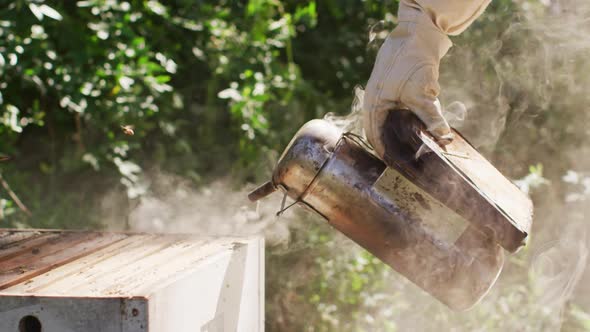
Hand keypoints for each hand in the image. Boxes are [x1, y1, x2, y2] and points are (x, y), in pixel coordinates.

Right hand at [363, 11, 453, 158]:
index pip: (376, 138)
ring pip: (396, 125)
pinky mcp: (400, 95)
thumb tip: (443, 137)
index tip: (400, 168)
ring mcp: (388, 99)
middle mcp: (378, 105)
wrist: (417, 34)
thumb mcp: (421, 93)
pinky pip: (405, 115)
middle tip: (414, 164)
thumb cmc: (410, 62)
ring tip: (421, 153)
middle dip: (399, 148)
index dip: (387, 154)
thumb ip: (431, 117)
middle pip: (386, 134)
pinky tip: (427, 133)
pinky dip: (415, 124)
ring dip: (408, 137)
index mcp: (374, 106)